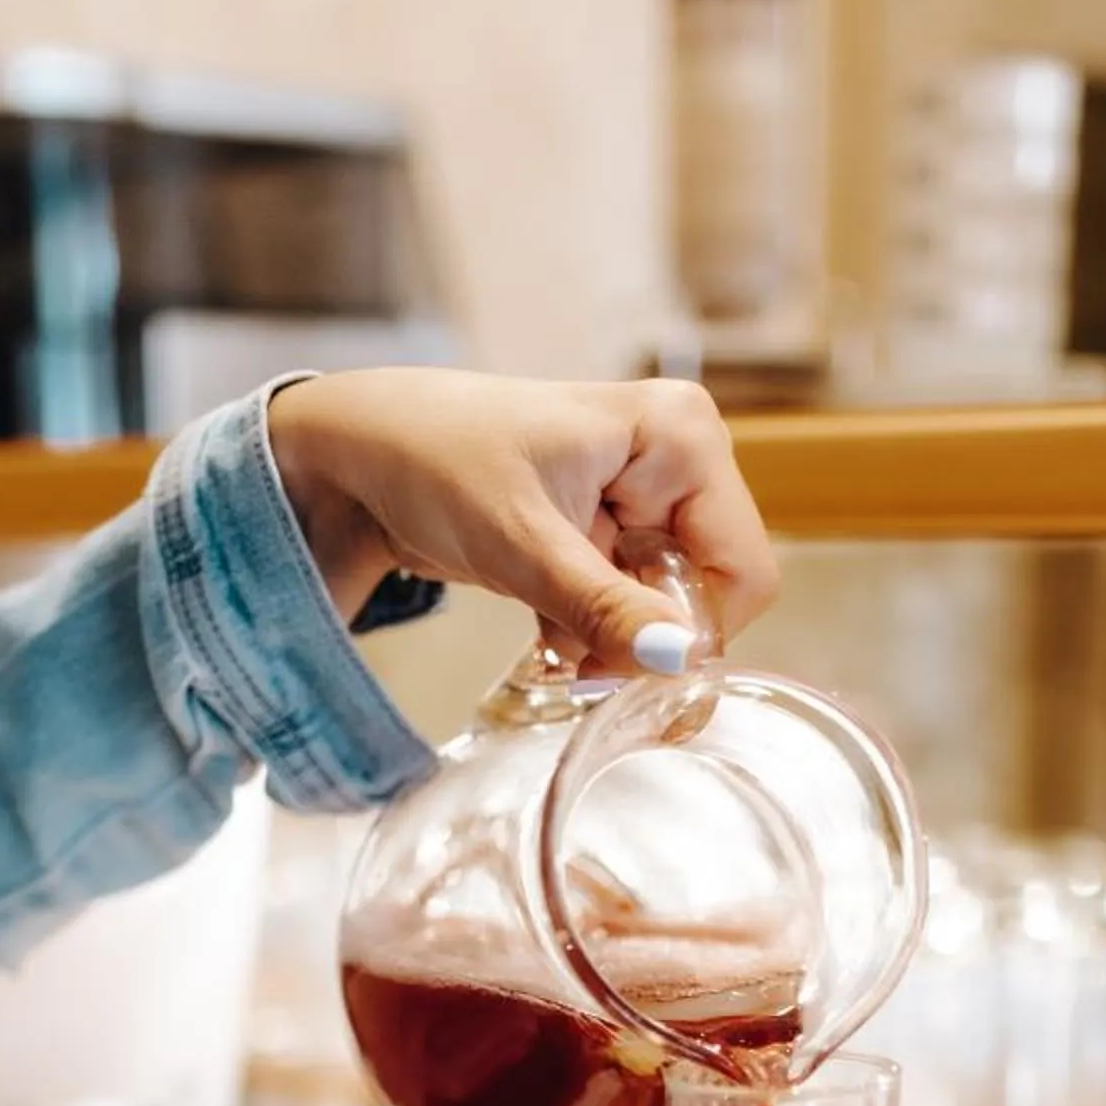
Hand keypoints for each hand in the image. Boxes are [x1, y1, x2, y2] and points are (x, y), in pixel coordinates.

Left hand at [266, 370, 777, 672]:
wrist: (363, 453)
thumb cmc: (436, 460)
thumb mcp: (522, 542)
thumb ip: (604, 604)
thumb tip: (680, 661)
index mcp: (681, 436)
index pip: (742, 570)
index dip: (694, 632)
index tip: (626, 668)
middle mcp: (678, 463)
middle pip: (708, 595)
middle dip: (647, 642)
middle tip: (579, 670)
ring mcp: (645, 501)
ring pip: (667, 612)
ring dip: (615, 648)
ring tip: (554, 651)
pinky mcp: (610, 537)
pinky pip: (631, 612)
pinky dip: (593, 639)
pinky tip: (549, 643)